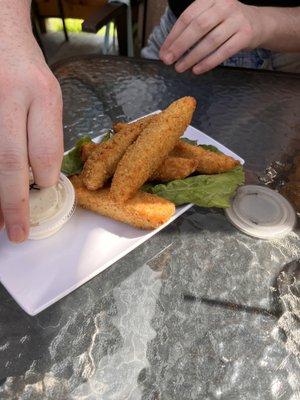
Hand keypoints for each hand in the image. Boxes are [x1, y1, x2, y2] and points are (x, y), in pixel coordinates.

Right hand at [0, 33, 62, 242]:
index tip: (44, 189)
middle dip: (14, 204)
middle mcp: (8, 98)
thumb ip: (47, 136)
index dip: (44, 178)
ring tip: (1, 222)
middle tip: (19, 232)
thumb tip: (43, 178)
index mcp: (38, 94)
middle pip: (9, 162)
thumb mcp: (49, 96)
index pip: (43, 150)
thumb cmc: (26, 69)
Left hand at [160, 0, 262, 73]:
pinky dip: (208, 62)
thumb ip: (191, 28)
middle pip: (198, 27)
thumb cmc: (226, 22)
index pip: (187, 17)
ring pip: (210, 41)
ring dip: (192, 57)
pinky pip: (224, 51)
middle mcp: (225, 5)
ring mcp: (237, 19)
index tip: (163, 51)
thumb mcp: (209, 16)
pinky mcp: (246, 35)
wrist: (258, 23)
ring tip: (180, 68)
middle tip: (168, 61)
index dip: (173, 36)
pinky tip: (197, 70)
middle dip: (180, 46)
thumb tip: (168, 49)